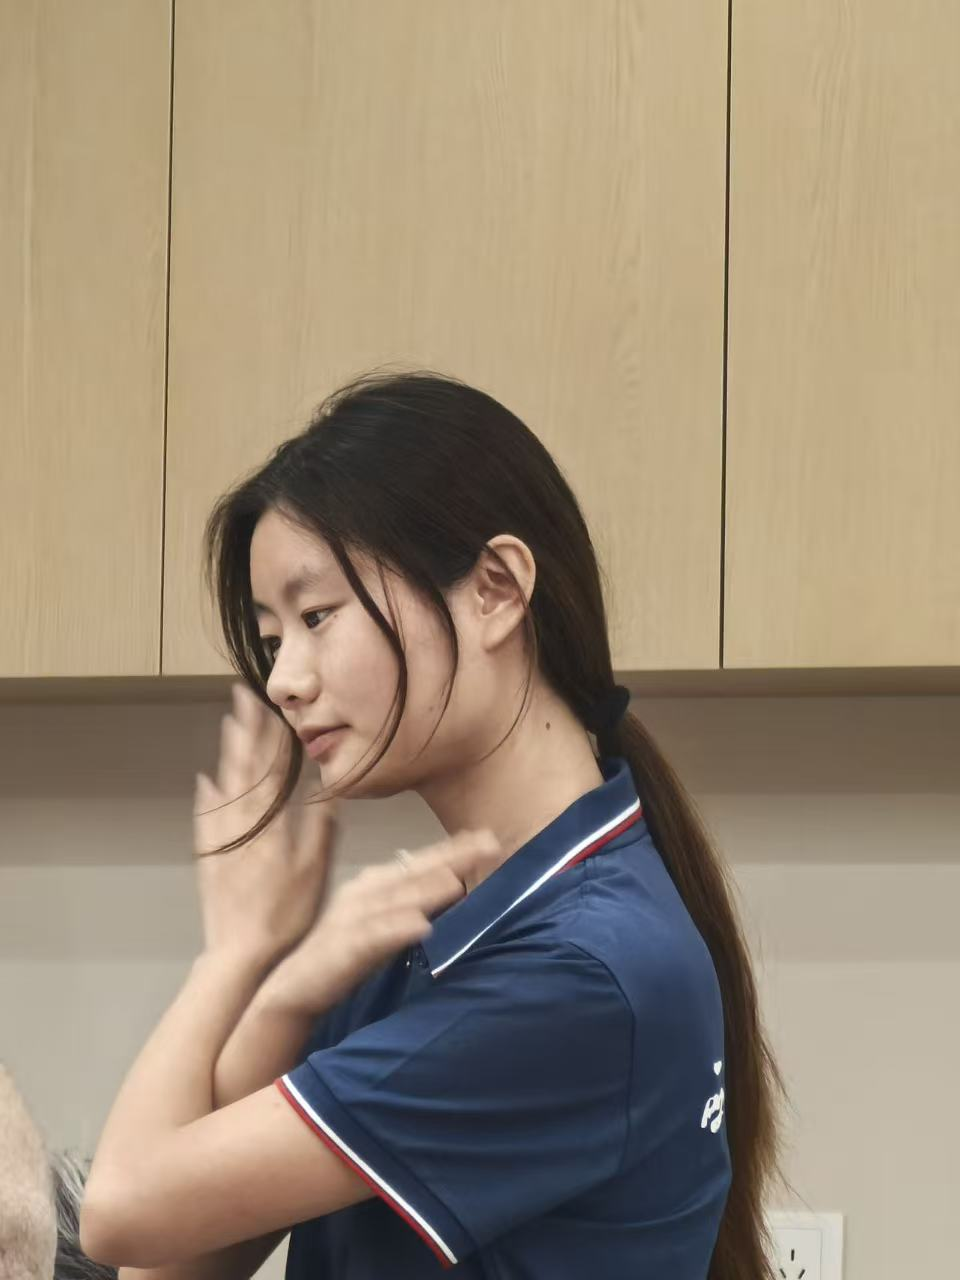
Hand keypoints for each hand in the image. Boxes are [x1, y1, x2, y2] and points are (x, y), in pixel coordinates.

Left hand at [193, 682, 339, 966]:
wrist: (240, 953)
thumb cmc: (287, 914)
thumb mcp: (316, 870)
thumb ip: (320, 825)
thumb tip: (324, 786)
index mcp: (271, 823)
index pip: (274, 768)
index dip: (274, 735)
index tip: (271, 705)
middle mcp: (242, 823)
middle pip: (245, 767)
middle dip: (246, 730)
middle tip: (241, 696)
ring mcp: (221, 838)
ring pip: (224, 784)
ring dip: (227, 752)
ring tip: (228, 724)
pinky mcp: (209, 856)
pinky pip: (206, 815)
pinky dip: (207, 794)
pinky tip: (206, 781)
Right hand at [261, 829, 504, 1013]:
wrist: (296, 986)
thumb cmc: (348, 951)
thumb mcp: (385, 923)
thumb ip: (414, 904)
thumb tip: (457, 886)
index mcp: (375, 883)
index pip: (420, 861)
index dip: (454, 848)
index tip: (489, 836)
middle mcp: (364, 892)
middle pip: (413, 871)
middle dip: (450, 857)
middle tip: (489, 844)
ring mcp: (352, 918)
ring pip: (395, 900)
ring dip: (426, 890)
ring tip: (457, 880)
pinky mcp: (343, 948)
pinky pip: (373, 937)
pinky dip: (396, 930)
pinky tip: (421, 927)